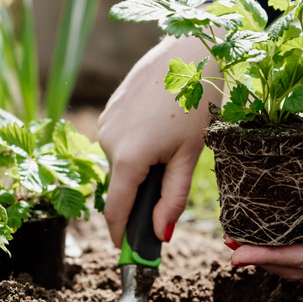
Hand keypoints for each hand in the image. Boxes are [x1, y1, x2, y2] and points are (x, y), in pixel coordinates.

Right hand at [98, 35, 221, 246]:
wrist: (191, 50)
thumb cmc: (197, 102)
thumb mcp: (189, 156)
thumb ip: (173, 199)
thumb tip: (160, 234)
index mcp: (128, 157)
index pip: (116, 209)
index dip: (120, 234)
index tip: (127, 251)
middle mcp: (108, 141)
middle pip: (120, 186)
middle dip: (139, 195)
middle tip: (169, 186)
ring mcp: (105, 123)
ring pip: (120, 163)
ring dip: (139, 168)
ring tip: (171, 145)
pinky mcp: (109, 109)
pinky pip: (119, 141)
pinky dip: (135, 147)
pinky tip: (160, 129)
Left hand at [229, 105, 302, 279]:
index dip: (272, 259)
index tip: (240, 256)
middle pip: (296, 261)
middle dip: (262, 257)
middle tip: (229, 247)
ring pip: (293, 243)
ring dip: (265, 241)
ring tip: (232, 233)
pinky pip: (296, 218)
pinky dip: (274, 218)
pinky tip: (252, 208)